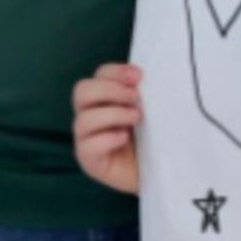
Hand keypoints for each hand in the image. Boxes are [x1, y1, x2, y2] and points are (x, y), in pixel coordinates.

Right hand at [71, 62, 142, 194]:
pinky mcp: (90, 161)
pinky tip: (125, 138)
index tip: (139, 76)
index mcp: (103, 97)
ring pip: (84, 119)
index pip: (99, 74)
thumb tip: (143, 76)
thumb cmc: (153, 135)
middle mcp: (89, 114)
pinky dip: (108, 138)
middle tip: (136, 97)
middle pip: (82, 91)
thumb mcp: (150, 109)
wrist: (158, 169)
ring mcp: (86, 138)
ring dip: (113, 114)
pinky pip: (88, 146)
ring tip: (137, 118)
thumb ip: (143, 92)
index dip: (117, 71)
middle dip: (111, 90)